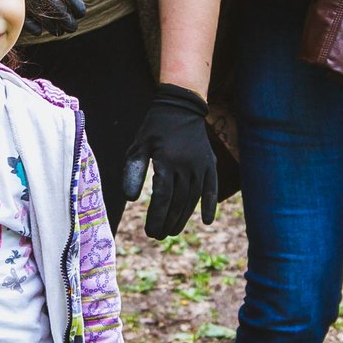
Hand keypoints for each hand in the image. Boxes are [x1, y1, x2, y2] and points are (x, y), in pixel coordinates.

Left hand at [121, 84, 218, 238]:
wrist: (181, 106)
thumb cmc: (155, 128)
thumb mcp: (139, 145)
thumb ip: (134, 170)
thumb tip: (130, 199)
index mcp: (167, 161)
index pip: (162, 198)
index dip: (156, 217)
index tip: (150, 231)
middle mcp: (187, 166)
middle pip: (178, 202)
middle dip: (167, 222)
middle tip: (158, 235)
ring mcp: (201, 165)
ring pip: (193, 199)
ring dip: (183, 218)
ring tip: (172, 231)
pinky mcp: (209, 164)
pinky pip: (211, 188)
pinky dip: (210, 205)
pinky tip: (206, 221)